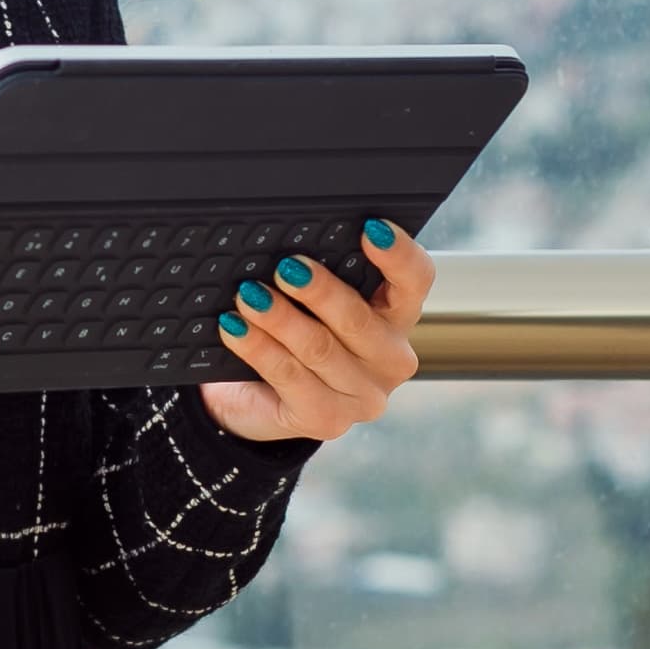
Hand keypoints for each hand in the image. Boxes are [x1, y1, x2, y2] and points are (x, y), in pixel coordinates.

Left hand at [199, 219, 434, 445]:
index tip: (371, 228)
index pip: (414, 280)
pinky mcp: (327, 420)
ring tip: (248, 295)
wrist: (258, 398)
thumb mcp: (312, 301)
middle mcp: (391, 358)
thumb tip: (292, 247)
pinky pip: (289, 377)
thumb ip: (319, 273)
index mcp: (398, 316)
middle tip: (285, 267)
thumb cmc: (294, 333)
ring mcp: (364, 396)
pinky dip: (258, 348)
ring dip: (279, 318)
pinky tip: (235, 327)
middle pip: (359, 319)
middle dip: (319, 291)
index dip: (398, 254)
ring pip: (319, 348)